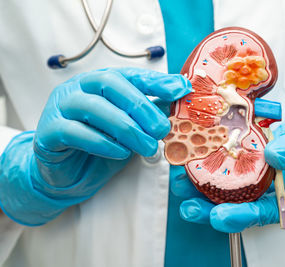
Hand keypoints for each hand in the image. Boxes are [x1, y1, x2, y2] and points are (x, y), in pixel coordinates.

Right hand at [0, 68, 190, 225]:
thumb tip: (181, 93)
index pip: (129, 75)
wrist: (69, 176)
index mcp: (99, 82)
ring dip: (126, 128)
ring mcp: (60, 107)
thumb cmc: (103, 146)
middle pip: (110, 84)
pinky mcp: (48, 132)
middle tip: (162, 129)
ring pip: (94, 107)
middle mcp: (79, 88)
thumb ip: (151, 109)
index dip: (156, 81)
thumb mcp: (132, 127)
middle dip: (141, 106)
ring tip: (148, 147)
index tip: (180, 90)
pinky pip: (75, 132)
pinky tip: (121, 153)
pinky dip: (102, 143)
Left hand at [172, 111, 284, 232]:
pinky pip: (227, 173)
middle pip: (240, 208)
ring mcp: (259, 184)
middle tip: (188, 207)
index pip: (266, 214)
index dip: (241, 216)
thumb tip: (272, 154)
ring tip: (179, 184)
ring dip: (202, 190)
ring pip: (228, 193)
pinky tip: (191, 163)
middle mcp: (273, 196)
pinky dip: (209, 169)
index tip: (217, 216)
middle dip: (211, 209)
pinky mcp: (249, 169)